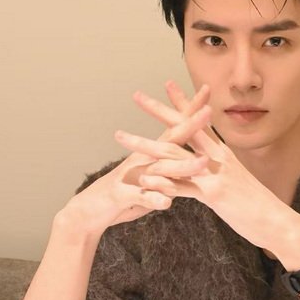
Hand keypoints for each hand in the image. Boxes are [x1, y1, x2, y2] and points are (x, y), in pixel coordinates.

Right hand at [63, 84, 211, 235]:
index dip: (191, 111)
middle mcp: (143, 159)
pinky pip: (140, 197)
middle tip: (209, 112)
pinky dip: (153, 200)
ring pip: (160, 169)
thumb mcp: (152, 179)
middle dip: (190, 125)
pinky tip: (166, 203)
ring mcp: (133, 176)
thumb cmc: (126, 193)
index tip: (207, 91)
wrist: (90, 209)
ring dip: (182, 167)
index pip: (176, 128)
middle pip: (170, 140)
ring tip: (202, 162)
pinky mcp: (123, 196)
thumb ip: (171, 170)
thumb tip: (193, 160)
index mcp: (152, 153)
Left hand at [114, 81, 299, 253]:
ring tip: (122, 137)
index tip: (168, 86)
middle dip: (158, 111)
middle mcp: (218, 157)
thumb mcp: (237, 183)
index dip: (183, 102)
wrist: (279, 223)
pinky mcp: (214, 194)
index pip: (199, 121)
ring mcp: (216, 174)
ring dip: (145, 145)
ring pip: (174, 155)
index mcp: (223, 153)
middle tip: (137, 96)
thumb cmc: (258, 206)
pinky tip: (143, 178)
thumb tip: (208, 168)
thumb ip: (219, 172)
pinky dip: (162, 181)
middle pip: (183, 128)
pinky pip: (182, 186)